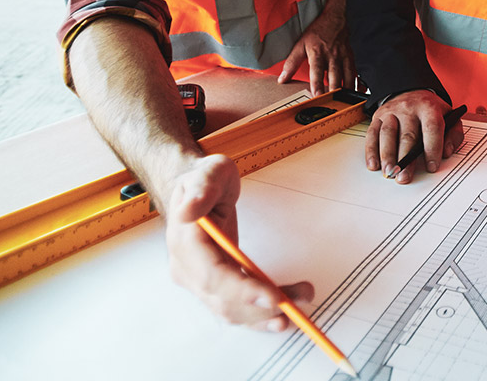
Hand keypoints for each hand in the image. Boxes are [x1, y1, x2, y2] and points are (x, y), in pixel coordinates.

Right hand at [163, 154, 313, 329]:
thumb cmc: (206, 180)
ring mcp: (199, 280)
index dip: (242, 290)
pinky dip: (260, 314)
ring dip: (266, 314)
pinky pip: (237, 307)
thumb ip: (202, 188)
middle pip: (224, 300)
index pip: (212, 275)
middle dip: (263, 306)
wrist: (200, 192)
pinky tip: (282, 314)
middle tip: (300, 299)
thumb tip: (190, 209)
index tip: (273, 296)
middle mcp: (188, 268)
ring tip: (299, 305)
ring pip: (232, 309)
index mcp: (185, 242)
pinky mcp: (215, 285)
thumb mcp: (209, 171)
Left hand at [278, 0, 349, 93]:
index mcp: (317, 53)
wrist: (334, 18)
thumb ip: (291, 63)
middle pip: (334, 76)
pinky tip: (356, 91)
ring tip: (345, 101)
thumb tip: (282, 79)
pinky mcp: (351, 57)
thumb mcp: (300, 45)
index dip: (317, 84)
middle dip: (334, 90)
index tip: (317, 96)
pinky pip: (354, 72)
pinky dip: (356, 82)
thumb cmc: (317, 32)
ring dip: (346, 89)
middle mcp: (331, 55)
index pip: (316, 72)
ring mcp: (343, 56)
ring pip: (346, 76)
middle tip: (333, 103)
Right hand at [364, 90, 463, 183]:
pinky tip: (374, 165)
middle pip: (407, 135)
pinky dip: (371, 151)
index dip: (432, 149)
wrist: (411, 91)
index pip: (432, 128)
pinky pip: (372, 134)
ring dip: (387, 156)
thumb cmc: (430, 110)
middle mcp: (409, 108)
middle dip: (405, 159)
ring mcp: (391, 112)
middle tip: (404, 177)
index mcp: (429, 108)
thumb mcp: (449, 116)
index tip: (432, 167)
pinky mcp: (378, 116)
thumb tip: (446, 152)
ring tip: (389, 173)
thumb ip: (453, 135)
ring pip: (388, 134)